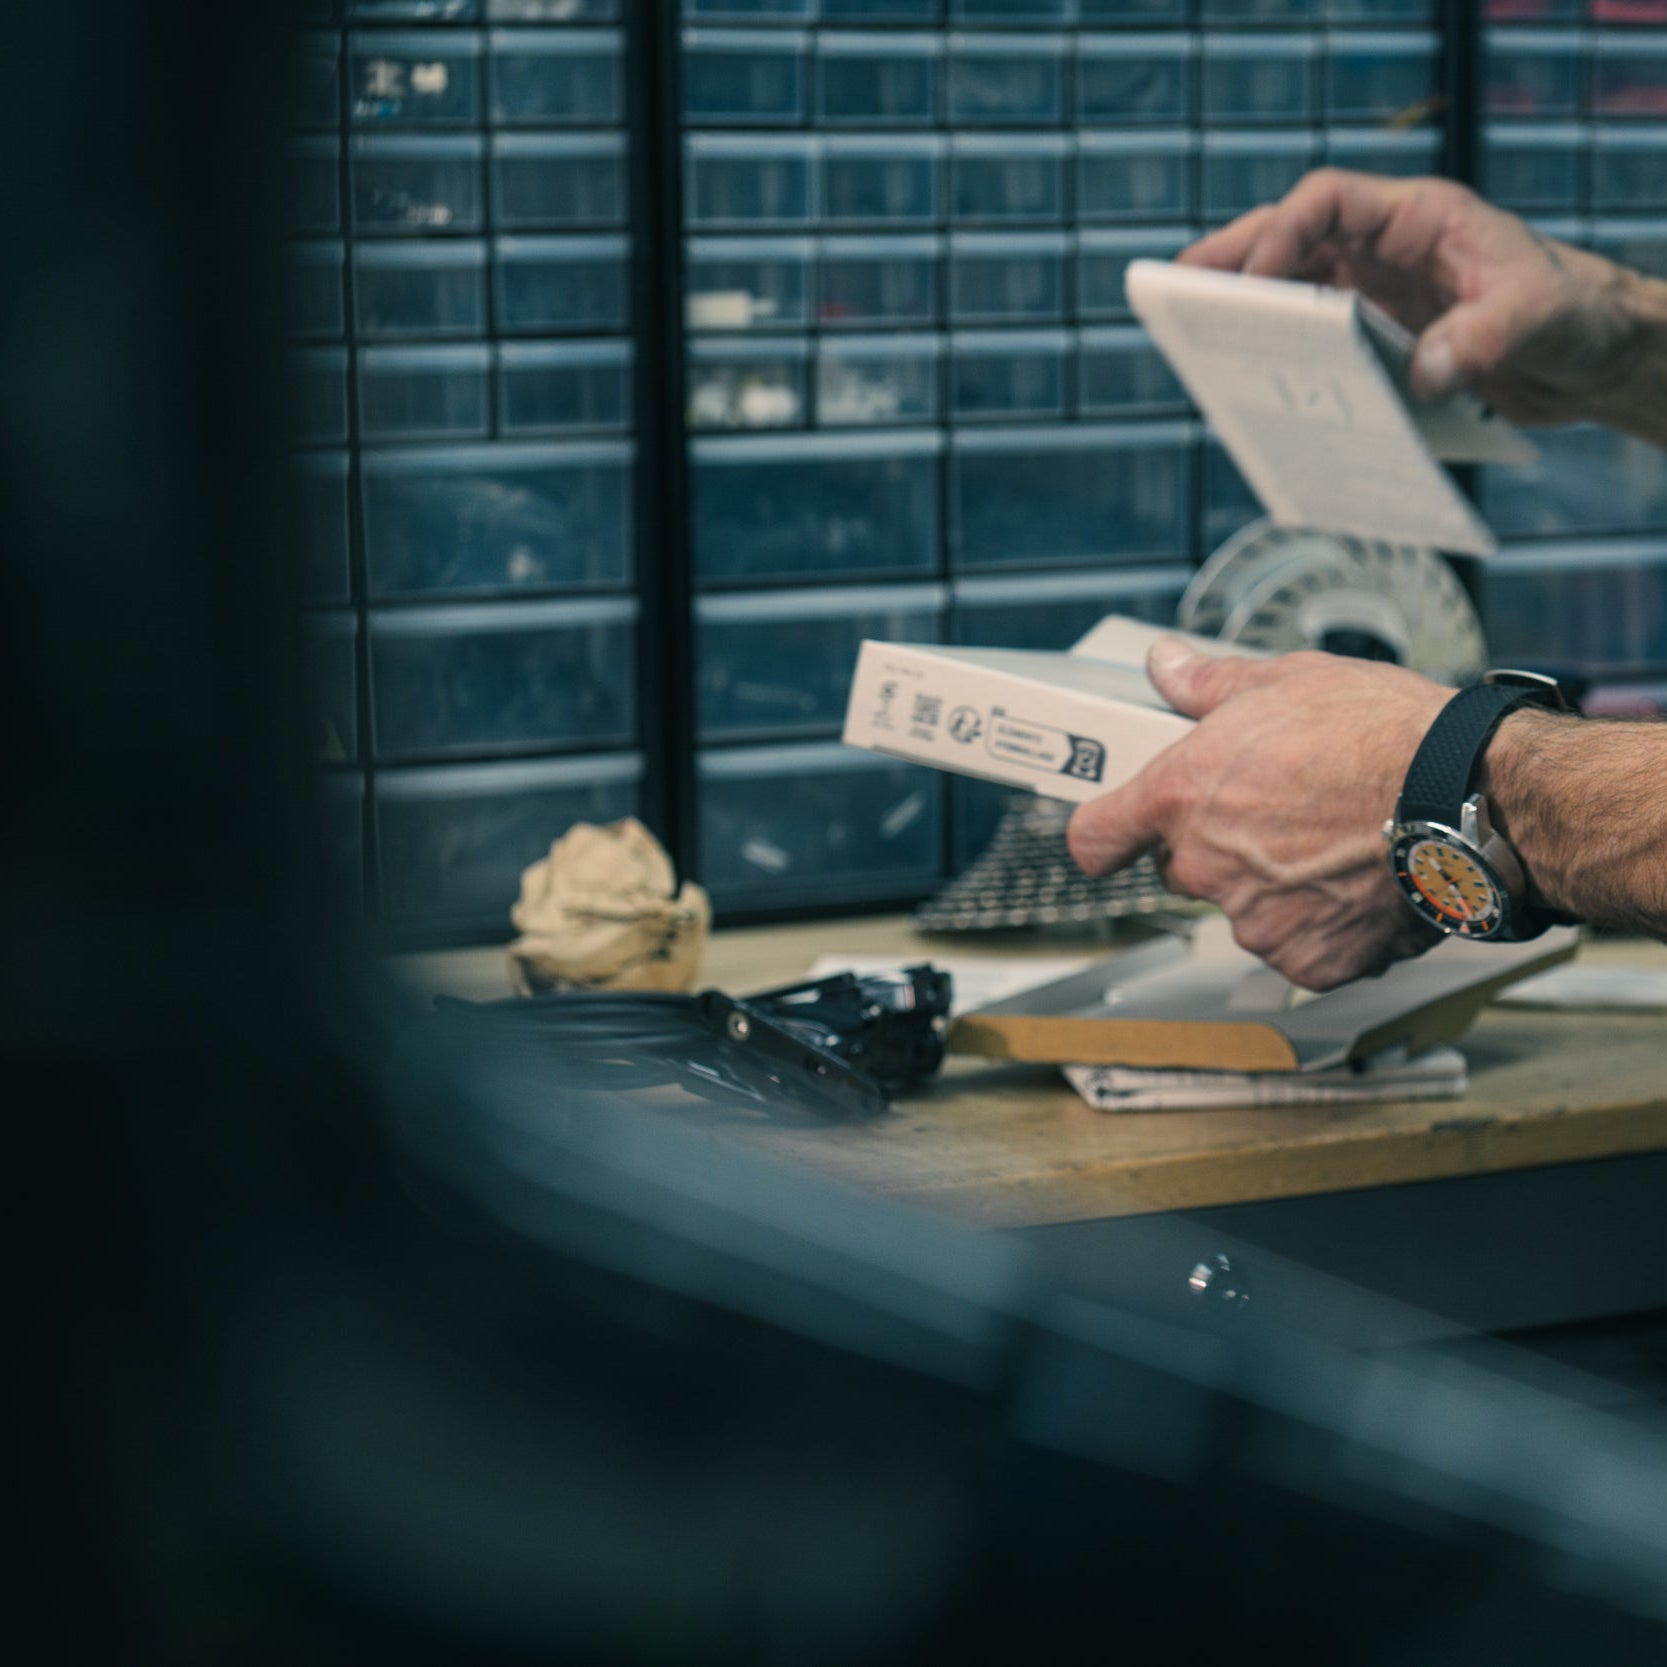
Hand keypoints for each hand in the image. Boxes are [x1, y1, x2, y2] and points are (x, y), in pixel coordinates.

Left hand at [1066, 639, 1450, 991]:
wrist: (1467, 794)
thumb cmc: (1381, 734)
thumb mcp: (1284, 681)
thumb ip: (1207, 685)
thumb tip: (1167, 667)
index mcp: (1180, 797)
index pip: (1094, 839)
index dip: (1106, 833)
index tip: (1116, 832)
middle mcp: (1204, 865)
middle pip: (1180, 868)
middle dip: (1215, 846)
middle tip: (1277, 810)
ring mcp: (1255, 920)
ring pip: (1244, 908)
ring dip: (1274, 886)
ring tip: (1332, 840)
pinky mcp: (1308, 960)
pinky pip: (1299, 946)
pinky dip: (1324, 924)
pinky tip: (1358, 881)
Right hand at [1180, 169, 1652, 433]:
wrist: (1589, 353)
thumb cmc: (1572, 317)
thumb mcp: (1538, 320)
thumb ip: (1483, 339)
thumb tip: (1423, 376)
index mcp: (1420, 218)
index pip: (1328, 201)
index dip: (1281, 234)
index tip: (1256, 284)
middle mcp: (1387, 247)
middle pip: (1290, 237)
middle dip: (1231, 260)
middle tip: (1177, 289)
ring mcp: (1375, 291)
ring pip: (1290, 285)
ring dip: (1242, 305)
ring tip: (1190, 333)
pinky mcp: (1374, 334)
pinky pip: (1309, 333)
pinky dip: (1275, 348)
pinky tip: (1246, 378)